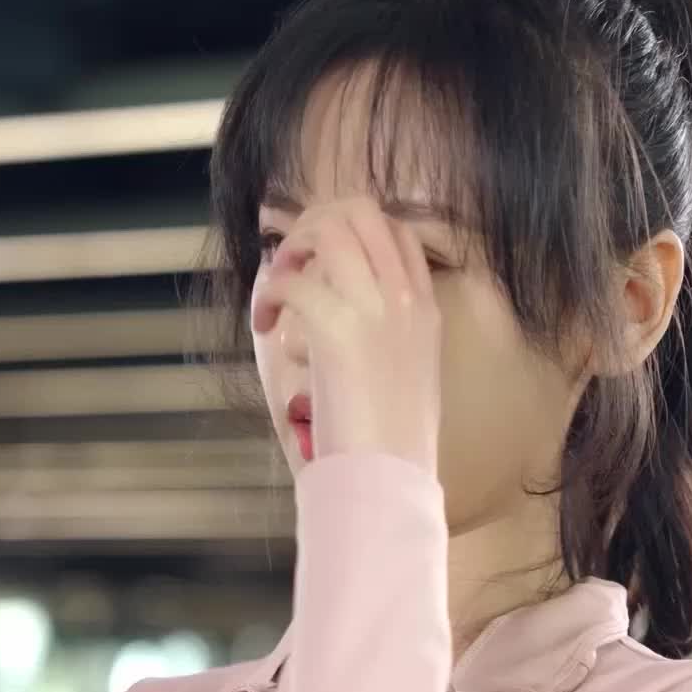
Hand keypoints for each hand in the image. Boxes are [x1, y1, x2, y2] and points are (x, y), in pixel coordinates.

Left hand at [250, 196, 442, 473]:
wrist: (390, 478)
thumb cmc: (391, 444)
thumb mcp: (405, 377)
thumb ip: (385, 338)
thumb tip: (340, 321)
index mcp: (426, 310)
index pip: (398, 232)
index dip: (352, 232)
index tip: (322, 263)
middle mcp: (406, 298)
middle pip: (360, 213)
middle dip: (314, 225)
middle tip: (292, 265)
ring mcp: (377, 309)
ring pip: (328, 229)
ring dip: (290, 251)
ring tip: (278, 290)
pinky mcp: (339, 328)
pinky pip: (293, 281)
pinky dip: (269, 295)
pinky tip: (265, 323)